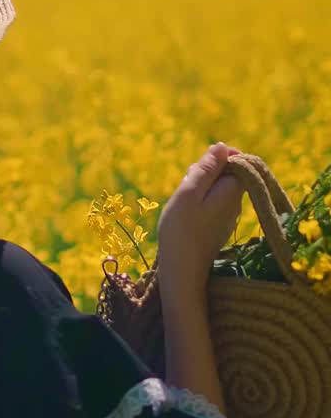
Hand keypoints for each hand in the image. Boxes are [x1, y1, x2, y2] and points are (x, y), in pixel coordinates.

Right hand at [157, 143, 243, 299]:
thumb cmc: (181, 229)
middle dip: (204, 174)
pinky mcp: (217, 227)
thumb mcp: (190, 192)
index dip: (215, 159)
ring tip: (182, 205)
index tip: (197, 170)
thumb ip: (207, 168)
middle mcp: (236, 203)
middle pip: (224, 174)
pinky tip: (184, 216)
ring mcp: (228, 216)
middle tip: (186, 189)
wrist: (182, 270)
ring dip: (197, 190)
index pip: (235, 160)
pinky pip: (210, 206)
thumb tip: (222, 147)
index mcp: (233, 190)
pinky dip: (197, 205)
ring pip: (215, 190)